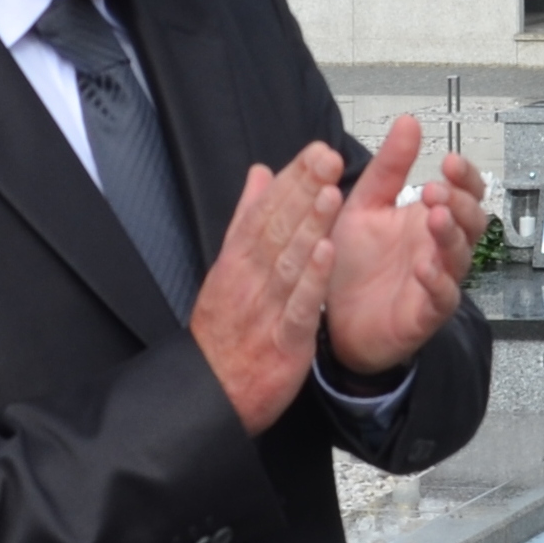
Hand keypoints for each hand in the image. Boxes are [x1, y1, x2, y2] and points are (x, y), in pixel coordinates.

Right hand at [187, 145, 344, 435]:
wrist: (213, 391)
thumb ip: (247, 218)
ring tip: (330, 193)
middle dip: (304, 190)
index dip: (293, 179)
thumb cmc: (225, 329)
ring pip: (289, 260)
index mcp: (239, 259)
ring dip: (310, 226)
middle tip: (327, 158)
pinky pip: (298, 305)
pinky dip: (312, 280)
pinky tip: (329, 253)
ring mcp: (266, 308)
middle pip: (278, 227)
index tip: (316, 151)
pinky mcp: (282, 339)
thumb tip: (260, 174)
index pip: (267, 209)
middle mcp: (250, 278)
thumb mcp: (229, 266)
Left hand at [320, 117, 483, 376]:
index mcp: (428, 219)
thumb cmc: (353, 262)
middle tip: (435, 190)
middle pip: (474, 223)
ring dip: (451, 235)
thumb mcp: (365, 204)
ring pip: (461, 256)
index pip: (467, 193)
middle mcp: (439, 248)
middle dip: (460, 203)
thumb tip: (409, 121)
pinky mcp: (424, 314)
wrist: (330, 317)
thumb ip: (389, 167)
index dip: (467, 178)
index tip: (449, 162)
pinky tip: (425, 267)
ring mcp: (436, 281)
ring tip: (435, 217)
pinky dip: (438, 282)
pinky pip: (442, 298)